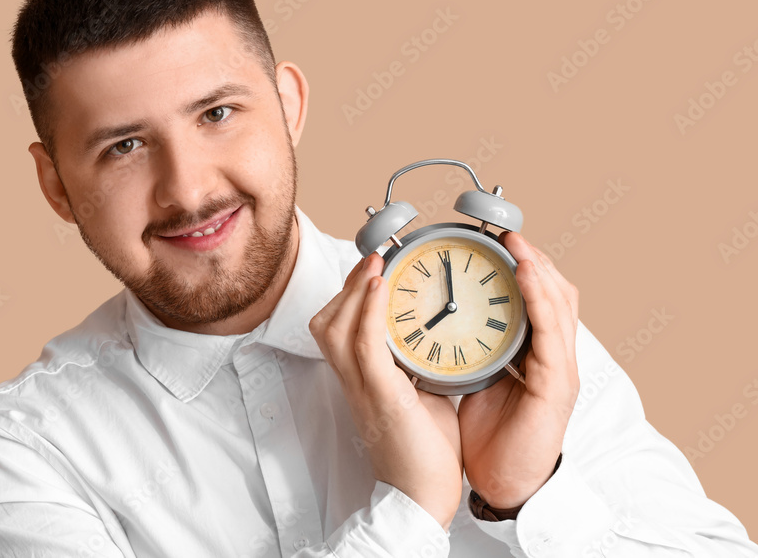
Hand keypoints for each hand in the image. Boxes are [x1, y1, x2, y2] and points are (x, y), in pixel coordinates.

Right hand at [309, 253, 463, 530]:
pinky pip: (364, 347)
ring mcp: (363, 388)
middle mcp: (354, 382)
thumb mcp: (417, 397)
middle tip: (374, 261)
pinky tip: (378, 289)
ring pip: (337, 328)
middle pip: (328, 323)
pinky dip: (368, 313)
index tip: (373, 272)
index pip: (339, 330)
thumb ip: (414, 368)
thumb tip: (430, 341)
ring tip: (376, 265)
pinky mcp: (382, 396)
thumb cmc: (423, 453)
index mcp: (362, 381)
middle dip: (347, 286)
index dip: (349, 297)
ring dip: (354, 291)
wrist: (423, 497)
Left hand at [457, 231, 579, 508]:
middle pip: (555, 291)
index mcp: (535, 353)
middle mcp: (553, 355)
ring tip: (516, 241)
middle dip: (533, 258)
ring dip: (538, 267)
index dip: (523, 266)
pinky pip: (551, 331)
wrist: (505, 483)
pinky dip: (539, 298)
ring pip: (559, 303)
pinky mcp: (557, 384)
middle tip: (506, 232)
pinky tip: (525, 274)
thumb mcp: (478, 380)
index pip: (537, 297)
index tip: (497, 240)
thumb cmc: (493, 436)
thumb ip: (472, 349)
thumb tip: (438, 321)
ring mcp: (560, 368)